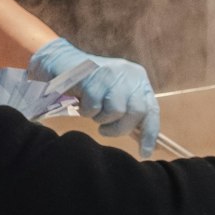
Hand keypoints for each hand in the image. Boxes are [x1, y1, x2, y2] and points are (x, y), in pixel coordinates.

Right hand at [25, 36, 160, 155]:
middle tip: (105, 130)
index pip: (151, 109)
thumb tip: (141, 138)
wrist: (63, 62)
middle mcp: (129, 75)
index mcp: (139, 79)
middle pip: (137, 112)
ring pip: (116, 111)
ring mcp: (112, 75)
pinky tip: (81, 101)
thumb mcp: (115, 94)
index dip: (150, 133)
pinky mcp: (93, 77)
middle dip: (120, 128)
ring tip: (92, 109)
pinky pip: (94, 107)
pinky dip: (86, 110)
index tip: (145, 152)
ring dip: (101, 118)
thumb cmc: (91, 85)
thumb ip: (129, 112)